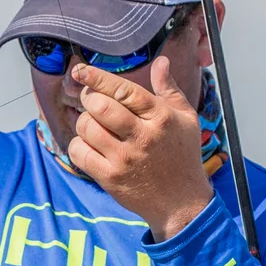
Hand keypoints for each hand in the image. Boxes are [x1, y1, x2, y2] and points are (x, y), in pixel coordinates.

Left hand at [64, 53, 214, 239]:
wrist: (182, 203)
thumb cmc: (183, 157)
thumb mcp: (186, 119)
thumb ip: (169, 89)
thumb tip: (160, 61)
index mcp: (161, 118)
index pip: (125, 91)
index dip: (98, 78)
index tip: (81, 71)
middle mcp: (142, 137)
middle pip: (100, 107)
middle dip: (89, 98)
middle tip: (91, 101)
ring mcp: (124, 159)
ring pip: (87, 128)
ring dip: (84, 122)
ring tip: (95, 126)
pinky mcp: (110, 178)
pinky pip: (79, 153)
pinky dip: (78, 145)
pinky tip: (90, 146)